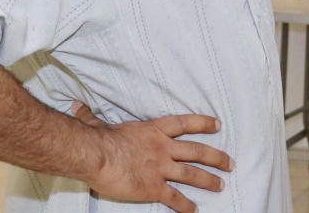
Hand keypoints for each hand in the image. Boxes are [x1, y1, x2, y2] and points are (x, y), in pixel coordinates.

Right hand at [84, 113, 231, 212]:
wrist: (96, 155)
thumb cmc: (97, 139)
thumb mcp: (99, 124)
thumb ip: (92, 116)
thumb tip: (78, 107)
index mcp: (154, 130)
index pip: (185, 123)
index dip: (203, 123)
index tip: (218, 124)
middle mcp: (163, 148)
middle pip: (197, 151)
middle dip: (216, 157)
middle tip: (230, 162)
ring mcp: (161, 168)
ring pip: (192, 174)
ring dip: (209, 180)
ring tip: (221, 185)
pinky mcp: (154, 188)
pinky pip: (175, 198)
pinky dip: (186, 205)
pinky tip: (195, 210)